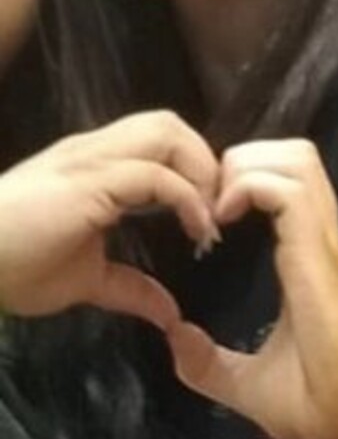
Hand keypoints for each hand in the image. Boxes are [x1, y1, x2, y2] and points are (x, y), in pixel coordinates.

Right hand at [0, 113, 219, 321]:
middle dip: (205, 162)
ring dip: (200, 172)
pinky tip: (195, 231)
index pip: (159, 140)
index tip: (207, 222)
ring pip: (166, 132)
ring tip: (207, 219)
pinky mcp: (90, 181)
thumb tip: (168, 314)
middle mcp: (95, 151)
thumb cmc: (13, 266)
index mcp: (94, 167)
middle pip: (170, 124)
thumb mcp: (85, 282)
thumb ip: (129, 290)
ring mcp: (91, 160)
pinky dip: (188, 198)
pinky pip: (155, 173)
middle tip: (216, 213)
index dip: (193, 172)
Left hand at [166, 139, 337, 438]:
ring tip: (216, 207)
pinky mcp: (321, 260)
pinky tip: (224, 220)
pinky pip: (290, 192)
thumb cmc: (314, 406)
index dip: (242, 179)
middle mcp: (319, 243)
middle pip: (294, 153)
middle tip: (207, 201)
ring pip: (296, 159)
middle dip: (243, 158)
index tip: (205, 215)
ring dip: (247, 167)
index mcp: (305, 259)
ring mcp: (324, 247)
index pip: (284, 183)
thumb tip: (175, 340)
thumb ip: (208, 361)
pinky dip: (252, 188)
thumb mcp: (244, 382)